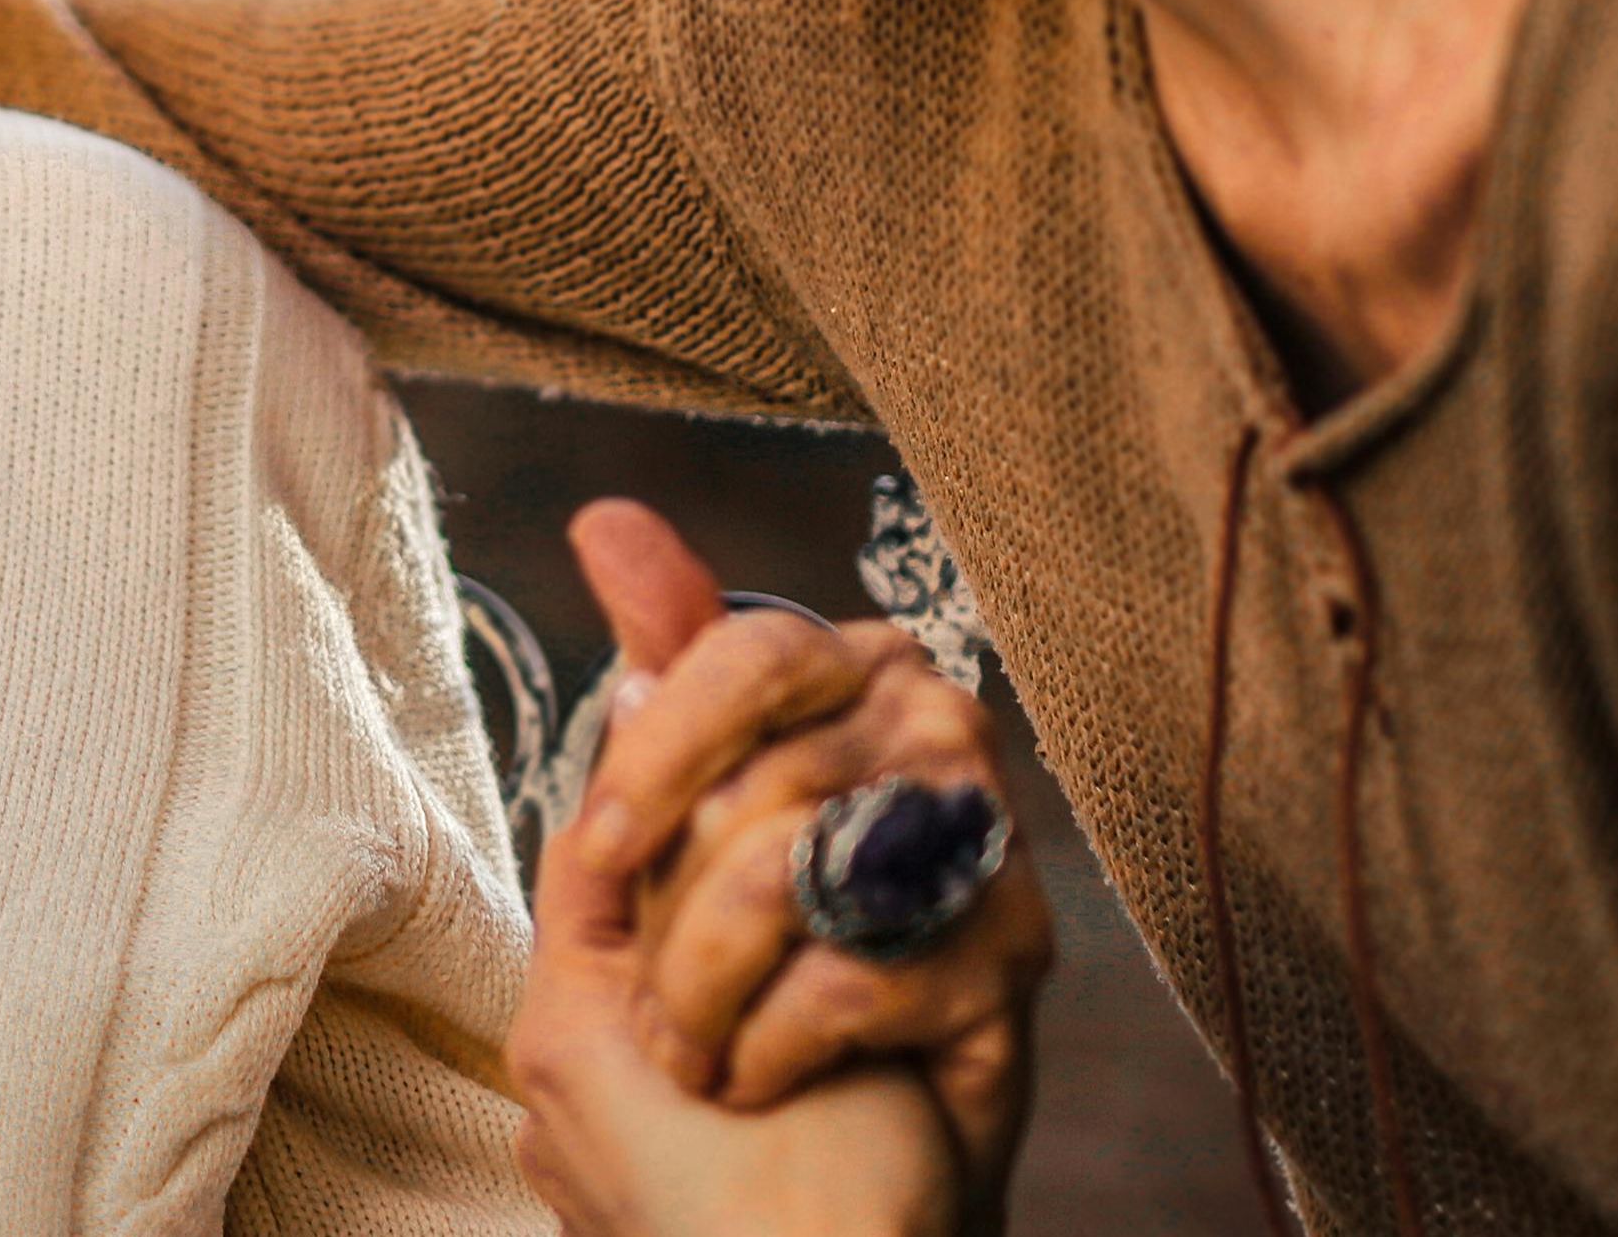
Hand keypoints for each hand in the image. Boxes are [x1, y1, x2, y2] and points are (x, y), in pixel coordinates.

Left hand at [544, 500, 1047, 1206]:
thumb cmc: (696, 1091)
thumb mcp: (624, 890)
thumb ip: (640, 723)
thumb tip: (614, 527)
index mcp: (831, 710)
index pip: (753, 649)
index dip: (662, 750)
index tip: (608, 850)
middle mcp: (923, 750)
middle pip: (765, 768)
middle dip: (672, 921)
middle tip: (660, 1018)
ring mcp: (978, 851)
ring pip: (797, 859)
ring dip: (709, 992)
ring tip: (705, 1061)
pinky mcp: (1009, 958)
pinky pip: (852, 960)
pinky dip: (772, 1047)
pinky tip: (776, 1086)